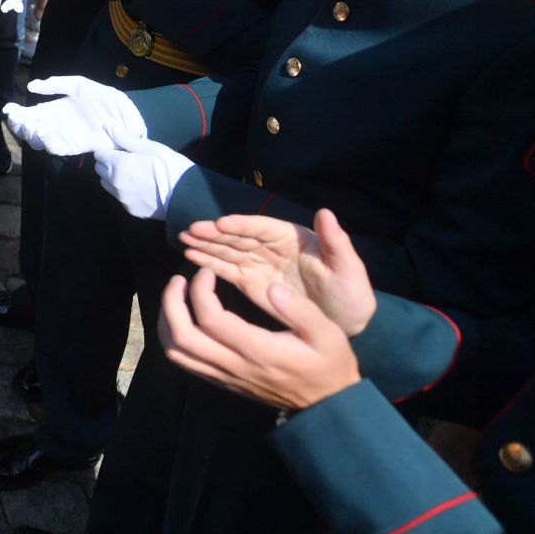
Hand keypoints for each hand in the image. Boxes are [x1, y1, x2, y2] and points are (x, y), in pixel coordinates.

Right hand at [3, 75, 145, 155]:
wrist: (129, 116)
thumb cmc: (106, 100)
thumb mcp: (79, 85)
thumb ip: (57, 84)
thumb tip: (31, 86)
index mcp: (54, 110)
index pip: (29, 115)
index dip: (17, 114)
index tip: (8, 109)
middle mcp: (55, 126)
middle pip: (30, 130)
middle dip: (20, 126)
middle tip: (16, 119)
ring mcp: (65, 137)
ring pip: (39, 141)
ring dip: (31, 135)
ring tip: (28, 126)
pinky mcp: (76, 146)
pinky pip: (58, 148)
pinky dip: (48, 143)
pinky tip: (43, 135)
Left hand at [91, 128, 192, 218]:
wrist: (186, 196)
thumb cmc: (169, 167)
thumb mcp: (150, 147)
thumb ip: (125, 138)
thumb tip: (107, 126)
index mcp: (118, 165)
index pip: (99, 155)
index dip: (108, 150)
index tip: (119, 148)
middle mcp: (115, 183)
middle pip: (100, 170)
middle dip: (108, 162)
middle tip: (125, 159)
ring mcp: (122, 199)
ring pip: (107, 185)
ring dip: (112, 177)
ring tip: (132, 173)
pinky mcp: (130, 210)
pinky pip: (119, 197)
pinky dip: (123, 190)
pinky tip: (139, 186)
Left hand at [158, 266, 361, 410]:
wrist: (326, 405)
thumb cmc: (329, 364)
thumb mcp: (327, 333)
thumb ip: (300, 309)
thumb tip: (271, 288)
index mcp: (258, 350)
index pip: (210, 319)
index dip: (199, 290)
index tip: (206, 272)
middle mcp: (234, 365)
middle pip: (181, 337)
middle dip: (171, 303)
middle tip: (179, 280)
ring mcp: (225, 376)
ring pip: (177, 352)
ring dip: (167, 321)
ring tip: (176, 297)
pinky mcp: (222, 382)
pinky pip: (186, 362)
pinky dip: (174, 339)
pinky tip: (183, 319)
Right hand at [179, 208, 376, 335]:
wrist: (346, 322)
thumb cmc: (351, 294)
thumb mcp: (349, 269)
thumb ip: (336, 242)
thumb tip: (325, 212)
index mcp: (292, 238)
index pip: (262, 228)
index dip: (242, 225)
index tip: (221, 224)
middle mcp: (272, 247)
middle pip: (239, 236)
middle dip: (215, 233)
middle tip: (191, 230)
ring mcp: (260, 264)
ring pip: (229, 251)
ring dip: (206, 245)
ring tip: (183, 240)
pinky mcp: (252, 282)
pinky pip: (228, 269)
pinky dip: (209, 263)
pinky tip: (192, 257)